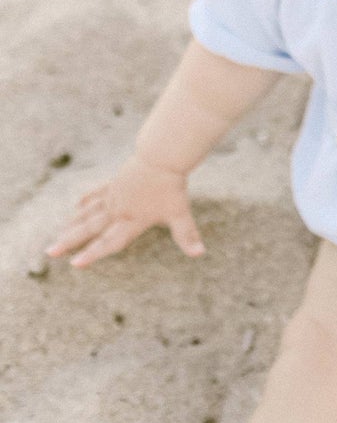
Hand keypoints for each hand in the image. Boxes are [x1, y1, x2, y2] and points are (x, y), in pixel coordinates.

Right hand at [47, 155, 204, 267]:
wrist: (161, 159)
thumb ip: (187, 235)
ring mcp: (113, 196)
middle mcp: (118, 210)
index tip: (75, 264)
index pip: (110, 242)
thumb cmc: (171, 187)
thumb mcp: (181, 214)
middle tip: (50, 251)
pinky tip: (76, 208)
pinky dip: (85, 202)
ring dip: (72, 225)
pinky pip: (95, 195)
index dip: (93, 254)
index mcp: (132, 220)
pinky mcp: (114, 184)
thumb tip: (199, 253)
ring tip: (57, 235)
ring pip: (87, 213)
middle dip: (69, 241)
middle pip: (90, 229)